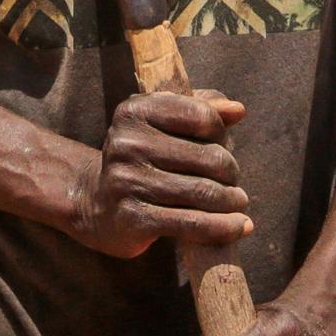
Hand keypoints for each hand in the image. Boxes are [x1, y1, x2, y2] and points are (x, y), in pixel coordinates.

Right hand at [63, 89, 251, 259]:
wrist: (96, 203)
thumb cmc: (144, 158)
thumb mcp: (165, 123)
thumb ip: (203, 108)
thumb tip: (237, 110)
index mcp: (135, 111)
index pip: (202, 116)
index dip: (222, 133)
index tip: (222, 146)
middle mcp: (127, 143)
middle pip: (209, 157)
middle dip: (231, 172)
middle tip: (232, 182)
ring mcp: (127, 182)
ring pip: (203, 193)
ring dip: (232, 201)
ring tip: (238, 203)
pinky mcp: (133, 218)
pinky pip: (191, 223)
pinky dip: (223, 227)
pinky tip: (240, 226)